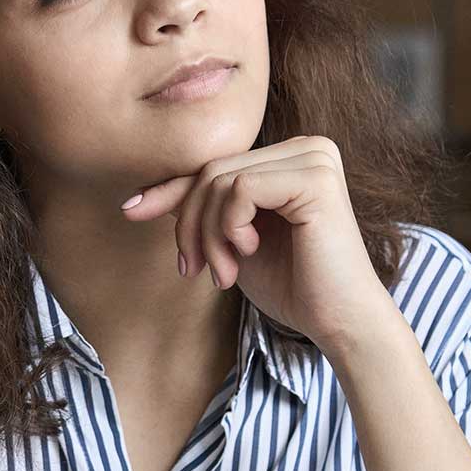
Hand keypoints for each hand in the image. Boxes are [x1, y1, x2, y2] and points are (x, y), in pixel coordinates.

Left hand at [119, 135, 396, 356]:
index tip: (131, 211)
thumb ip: (205, 212)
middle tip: (194, 271)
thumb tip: (145, 195)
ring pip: (220, 179)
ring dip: (208, 235)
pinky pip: (240, 188)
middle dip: (190, 225)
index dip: (170, 190)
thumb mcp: (233, 242)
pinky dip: (228, 227)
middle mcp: (307, 147)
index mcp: (291, 158)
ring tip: (223, 273)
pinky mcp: (314, 177)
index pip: (215, 165)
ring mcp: (314, 158)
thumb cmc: (294, 288)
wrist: (339, 323)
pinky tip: (247, 253)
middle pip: (212, 170)